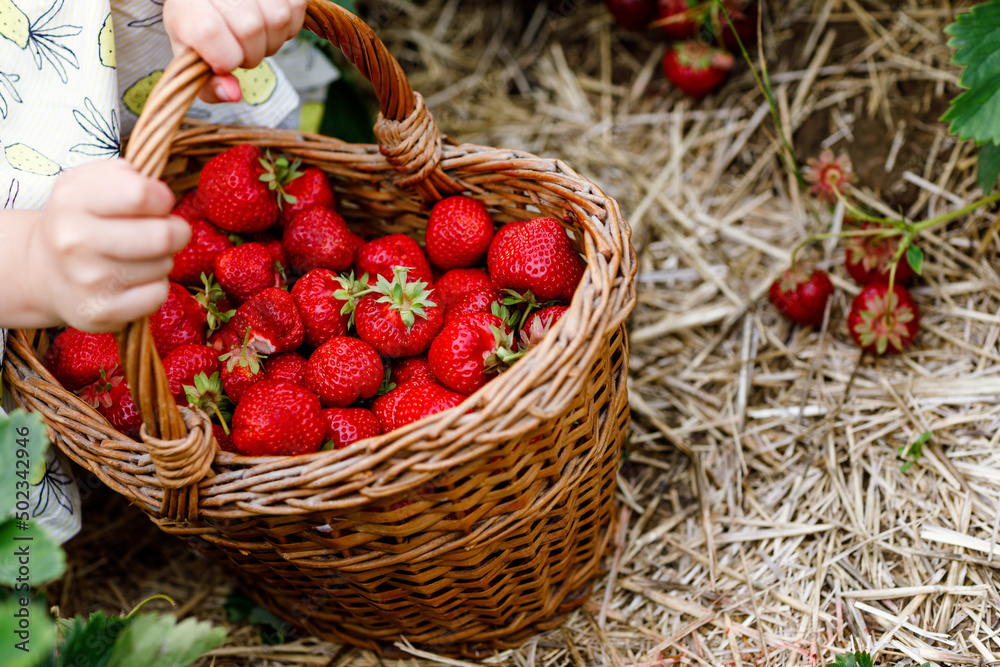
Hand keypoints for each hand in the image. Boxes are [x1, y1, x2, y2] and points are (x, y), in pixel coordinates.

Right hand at [26, 160, 188, 331]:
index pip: (140, 194)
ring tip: (138, 256)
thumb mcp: (91, 182)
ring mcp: (87, 281)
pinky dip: (155, 286)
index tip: (158, 203)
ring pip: (163, 266)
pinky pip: (157, 295)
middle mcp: (74, 241)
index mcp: (73, 199)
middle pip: (162, 237)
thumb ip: (127, 175)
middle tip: (165, 232)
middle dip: (176, 232)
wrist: (43, 271)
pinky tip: (134, 281)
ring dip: (161, 260)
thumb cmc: (82, 219)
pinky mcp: (100, 313)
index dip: (162, 198)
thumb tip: (161, 195)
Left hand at [162, 0, 307, 103]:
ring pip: (277, 19)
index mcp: (187, 6)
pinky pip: (295, 10)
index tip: (223, 63)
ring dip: (271, 41)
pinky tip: (268, 24)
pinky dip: (287, 28)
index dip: (225, 58)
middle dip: (252, 54)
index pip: (209, 32)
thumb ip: (209, 85)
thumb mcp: (194, 61)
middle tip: (240, 50)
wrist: (211, 4)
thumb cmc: (199, 32)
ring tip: (255, 37)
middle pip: (250, 29)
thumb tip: (234, 94)